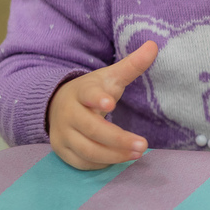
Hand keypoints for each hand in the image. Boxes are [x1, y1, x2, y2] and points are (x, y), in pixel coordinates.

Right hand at [47, 40, 157, 169]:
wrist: (55, 104)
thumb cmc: (91, 91)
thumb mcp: (110, 76)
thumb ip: (131, 65)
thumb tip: (154, 45)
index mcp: (81, 92)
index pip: (88, 93)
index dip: (97, 98)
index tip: (110, 103)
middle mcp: (69, 114)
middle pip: (92, 129)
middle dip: (118, 139)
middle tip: (143, 144)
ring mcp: (63, 134)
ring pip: (87, 150)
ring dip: (114, 155)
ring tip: (138, 154)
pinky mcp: (62, 151)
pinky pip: (82, 162)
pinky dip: (101, 164)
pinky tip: (119, 159)